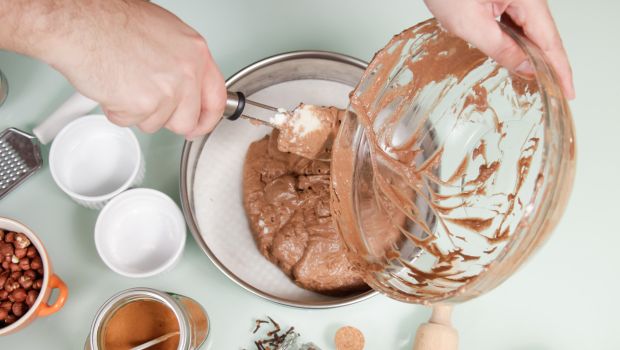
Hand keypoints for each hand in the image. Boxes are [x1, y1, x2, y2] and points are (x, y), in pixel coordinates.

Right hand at [42, 1, 225, 136]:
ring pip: (156, 124)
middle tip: (147, 105)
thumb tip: (186, 87)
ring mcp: (167, 91)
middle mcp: (186, 72)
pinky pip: (131, 122)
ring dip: (137, 111)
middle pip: (186, 120)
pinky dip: (117, 110)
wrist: (79, 22)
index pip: (217, 97)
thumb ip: (181, 63)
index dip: (207, 118)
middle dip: (166, 119)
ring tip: (123, 82)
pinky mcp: (143, 105)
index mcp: (195, 51)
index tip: (199, 125)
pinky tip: (111, 85)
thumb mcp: (163, 33)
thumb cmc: (110, 20)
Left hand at [424, 0, 574, 98]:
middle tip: (556, 93)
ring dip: (534, 56)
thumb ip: (501, 49)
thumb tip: (527, 69)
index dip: (560, 70)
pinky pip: (518, 24)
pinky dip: (520, 43)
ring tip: (542, 81)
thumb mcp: (470, 24)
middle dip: (550, 66)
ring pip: (532, 31)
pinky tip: (520, 58)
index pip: (550, 41)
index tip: (567, 92)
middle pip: (545, 36)